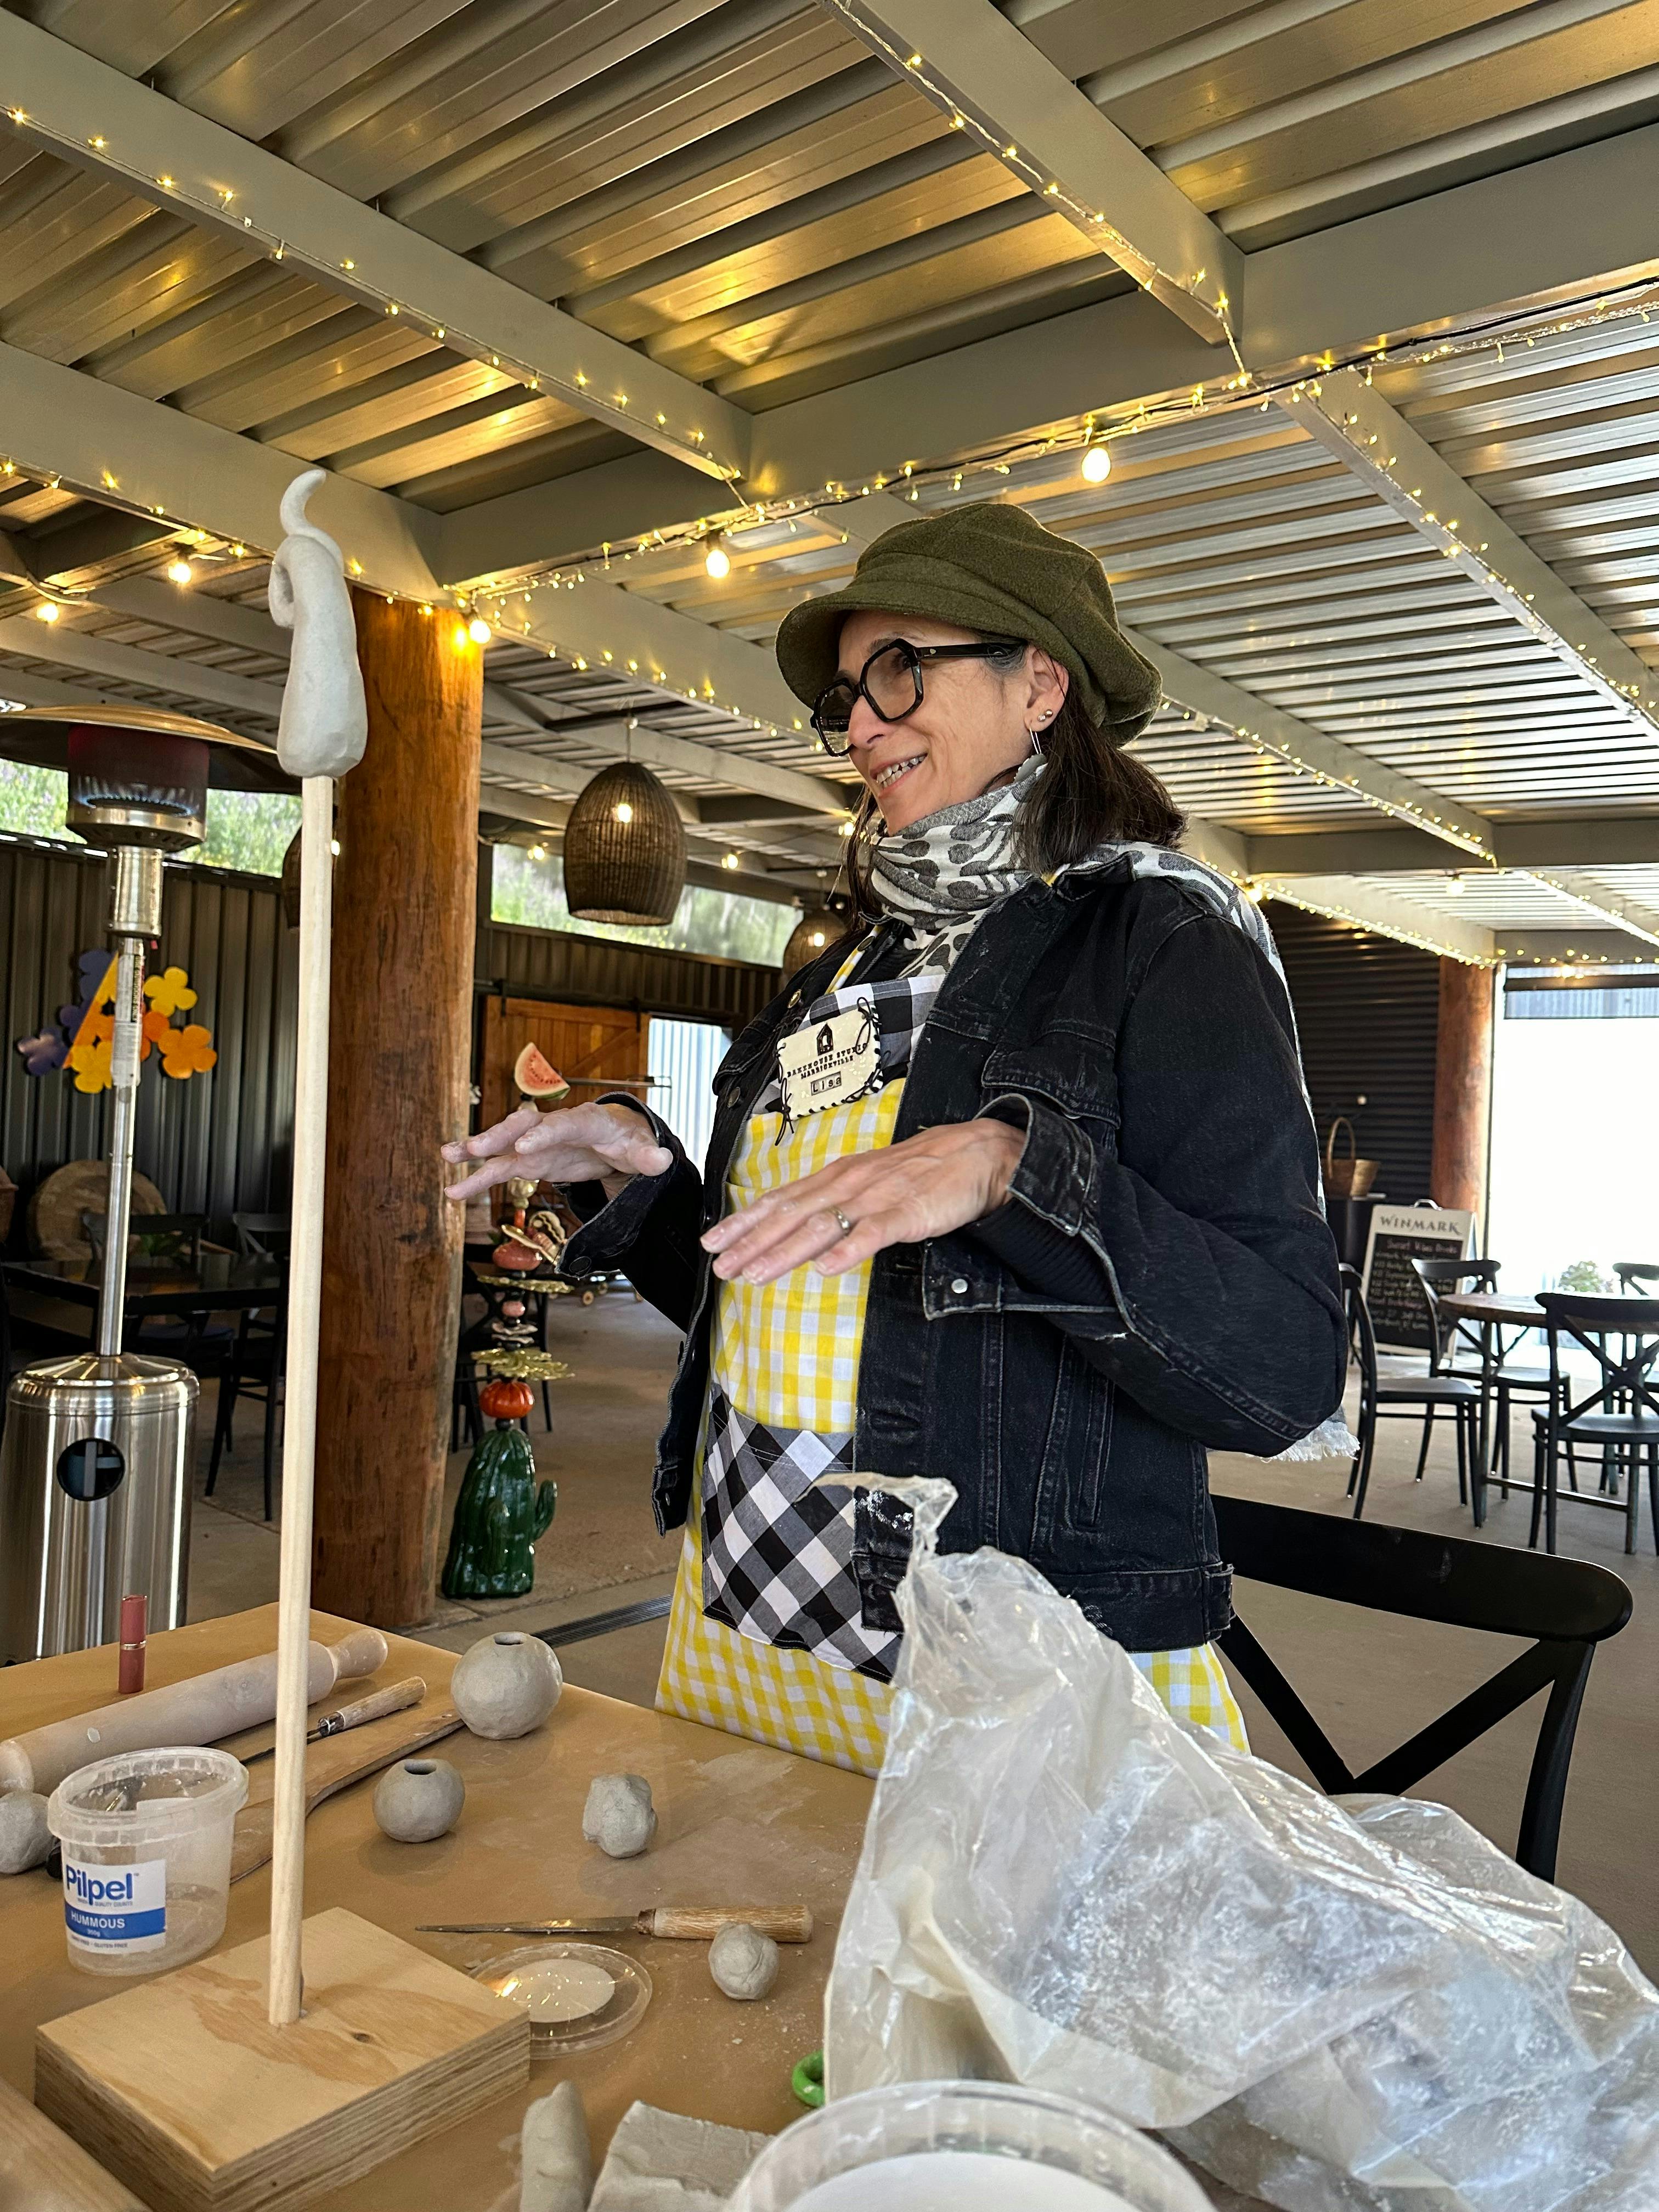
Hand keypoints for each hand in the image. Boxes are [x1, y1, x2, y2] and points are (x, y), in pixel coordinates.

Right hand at [443, 1101, 671, 1204]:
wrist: (616, 1137)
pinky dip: (478, 1176)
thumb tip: (663, 1160)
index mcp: (587, 1121)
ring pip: (504, 1144)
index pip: (564, 1125)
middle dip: (499, 1135)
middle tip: (475, 1148)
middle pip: (524, 1125)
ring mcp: (538, 1143)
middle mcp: (555, 1127)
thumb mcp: (643, 1150)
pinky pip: (500, 1167)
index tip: (523, 1148)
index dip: (543, 1135)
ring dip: (476, 1150)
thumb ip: (649, 1157)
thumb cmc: (629, 1140)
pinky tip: (454, 1190)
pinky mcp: (529, 1159)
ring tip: (448, 1157)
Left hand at [701, 1117, 1023, 1284]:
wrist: (977, 1154)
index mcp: (838, 1177)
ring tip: (755, 1273)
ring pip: (821, 1225)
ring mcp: (877, 1196)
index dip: (745, 1221)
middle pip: (790, 1213)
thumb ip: (836, 1205)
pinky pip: (873, 1232)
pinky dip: (847, 1250)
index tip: (713, 1241)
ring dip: (784, 1251)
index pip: (781, 1199)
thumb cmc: (923, 1171)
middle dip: (751, 1240)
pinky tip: (825, 1268)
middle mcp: (849, 1183)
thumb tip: (801, 1233)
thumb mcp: (870, 1182)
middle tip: (719, 1264)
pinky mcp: (907, 1211)